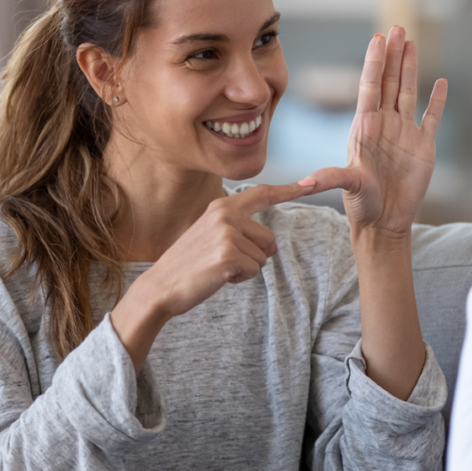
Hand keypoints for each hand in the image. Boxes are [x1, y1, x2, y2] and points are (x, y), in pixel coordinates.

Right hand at [111, 181, 312, 371]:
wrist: (161, 287)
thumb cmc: (189, 264)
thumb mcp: (212, 236)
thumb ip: (241, 232)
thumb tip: (273, 247)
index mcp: (221, 206)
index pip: (261, 194)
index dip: (288, 190)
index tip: (311, 183)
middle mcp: (225, 215)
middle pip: (269, 238)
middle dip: (254, 256)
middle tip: (222, 261)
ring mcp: (227, 234)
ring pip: (263, 257)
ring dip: (245, 268)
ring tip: (217, 267)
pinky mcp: (229, 255)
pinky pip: (254, 270)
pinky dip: (240, 279)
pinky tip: (218, 276)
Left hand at [306, 26, 447, 236]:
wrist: (384, 223)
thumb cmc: (362, 206)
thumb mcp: (346, 187)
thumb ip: (330, 179)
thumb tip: (304, 182)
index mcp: (365, 127)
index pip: (369, 86)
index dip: (374, 62)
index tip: (377, 39)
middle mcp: (384, 124)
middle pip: (389, 81)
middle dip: (393, 54)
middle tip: (397, 28)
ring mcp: (405, 132)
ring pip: (408, 91)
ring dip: (410, 67)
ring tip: (411, 41)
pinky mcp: (424, 146)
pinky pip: (432, 117)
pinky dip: (438, 100)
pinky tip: (441, 82)